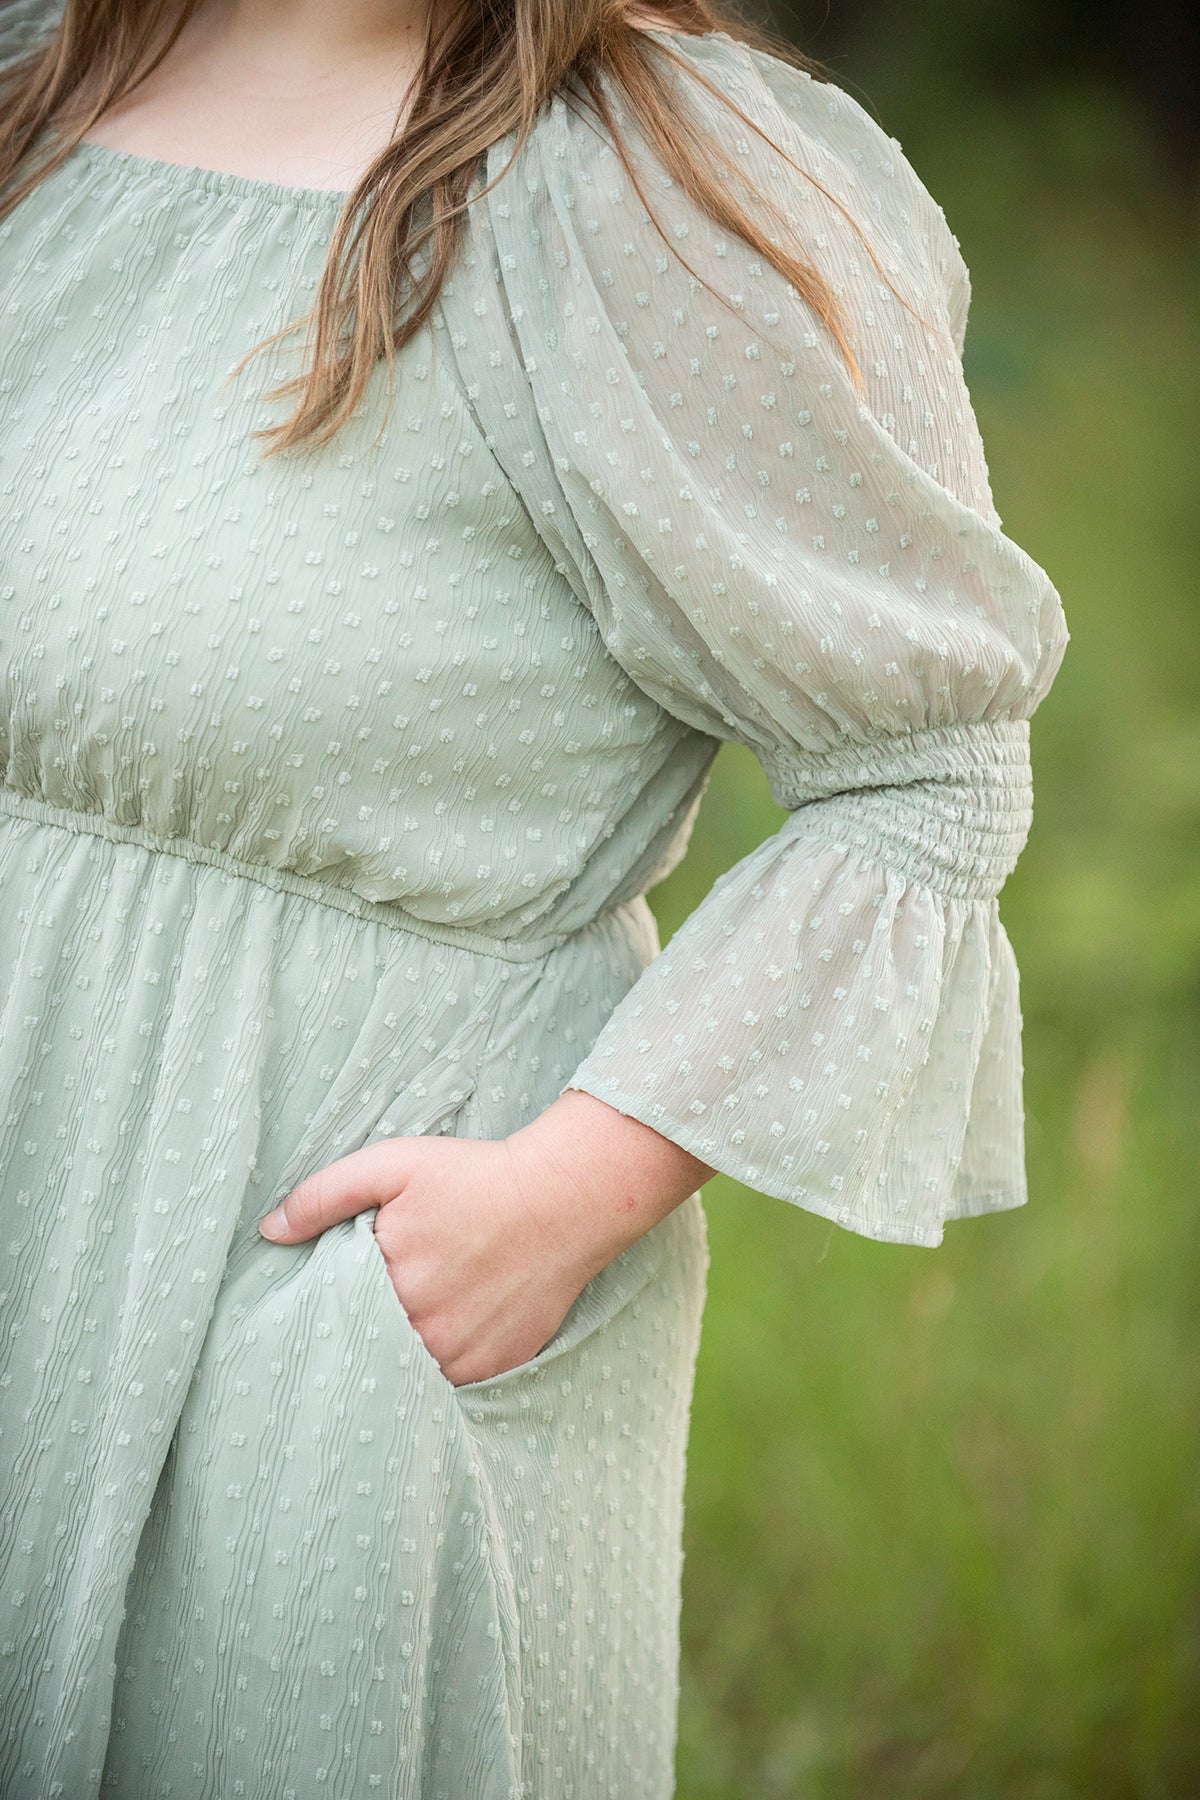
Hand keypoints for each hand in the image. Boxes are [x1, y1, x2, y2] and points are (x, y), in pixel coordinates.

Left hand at [257, 1088, 713, 1385]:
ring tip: (414, 1315)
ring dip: (400, 1351)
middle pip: (370, 1344)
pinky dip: (440, 1362)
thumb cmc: (475, 1176)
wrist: (565, 1198)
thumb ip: (325, 1195)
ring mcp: (461, 1356)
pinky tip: (447, 1328)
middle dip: (364, 1328)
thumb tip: (269, 1230)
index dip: (328, 1303)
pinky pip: (449, 1381)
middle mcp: (422, 1330)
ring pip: (407, 1369)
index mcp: (387, 1283)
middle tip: (379, 1301)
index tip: (329, 1294)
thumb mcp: (393, 1165)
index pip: (333, 1313)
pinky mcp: (495, 1368)